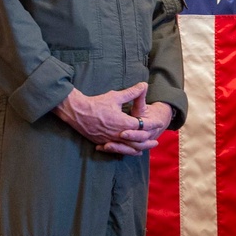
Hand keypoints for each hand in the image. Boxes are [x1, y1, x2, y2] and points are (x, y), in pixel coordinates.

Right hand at [54, 83, 170, 155]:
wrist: (77, 112)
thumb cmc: (96, 103)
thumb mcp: (115, 96)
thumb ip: (131, 93)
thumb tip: (144, 85)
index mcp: (123, 122)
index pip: (142, 126)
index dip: (151, 124)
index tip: (159, 123)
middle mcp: (118, 134)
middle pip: (137, 141)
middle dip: (147, 141)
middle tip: (156, 143)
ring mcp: (110, 139)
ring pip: (128, 148)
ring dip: (138, 149)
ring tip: (145, 149)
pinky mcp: (103, 142)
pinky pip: (117, 150)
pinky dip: (125, 151)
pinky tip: (128, 151)